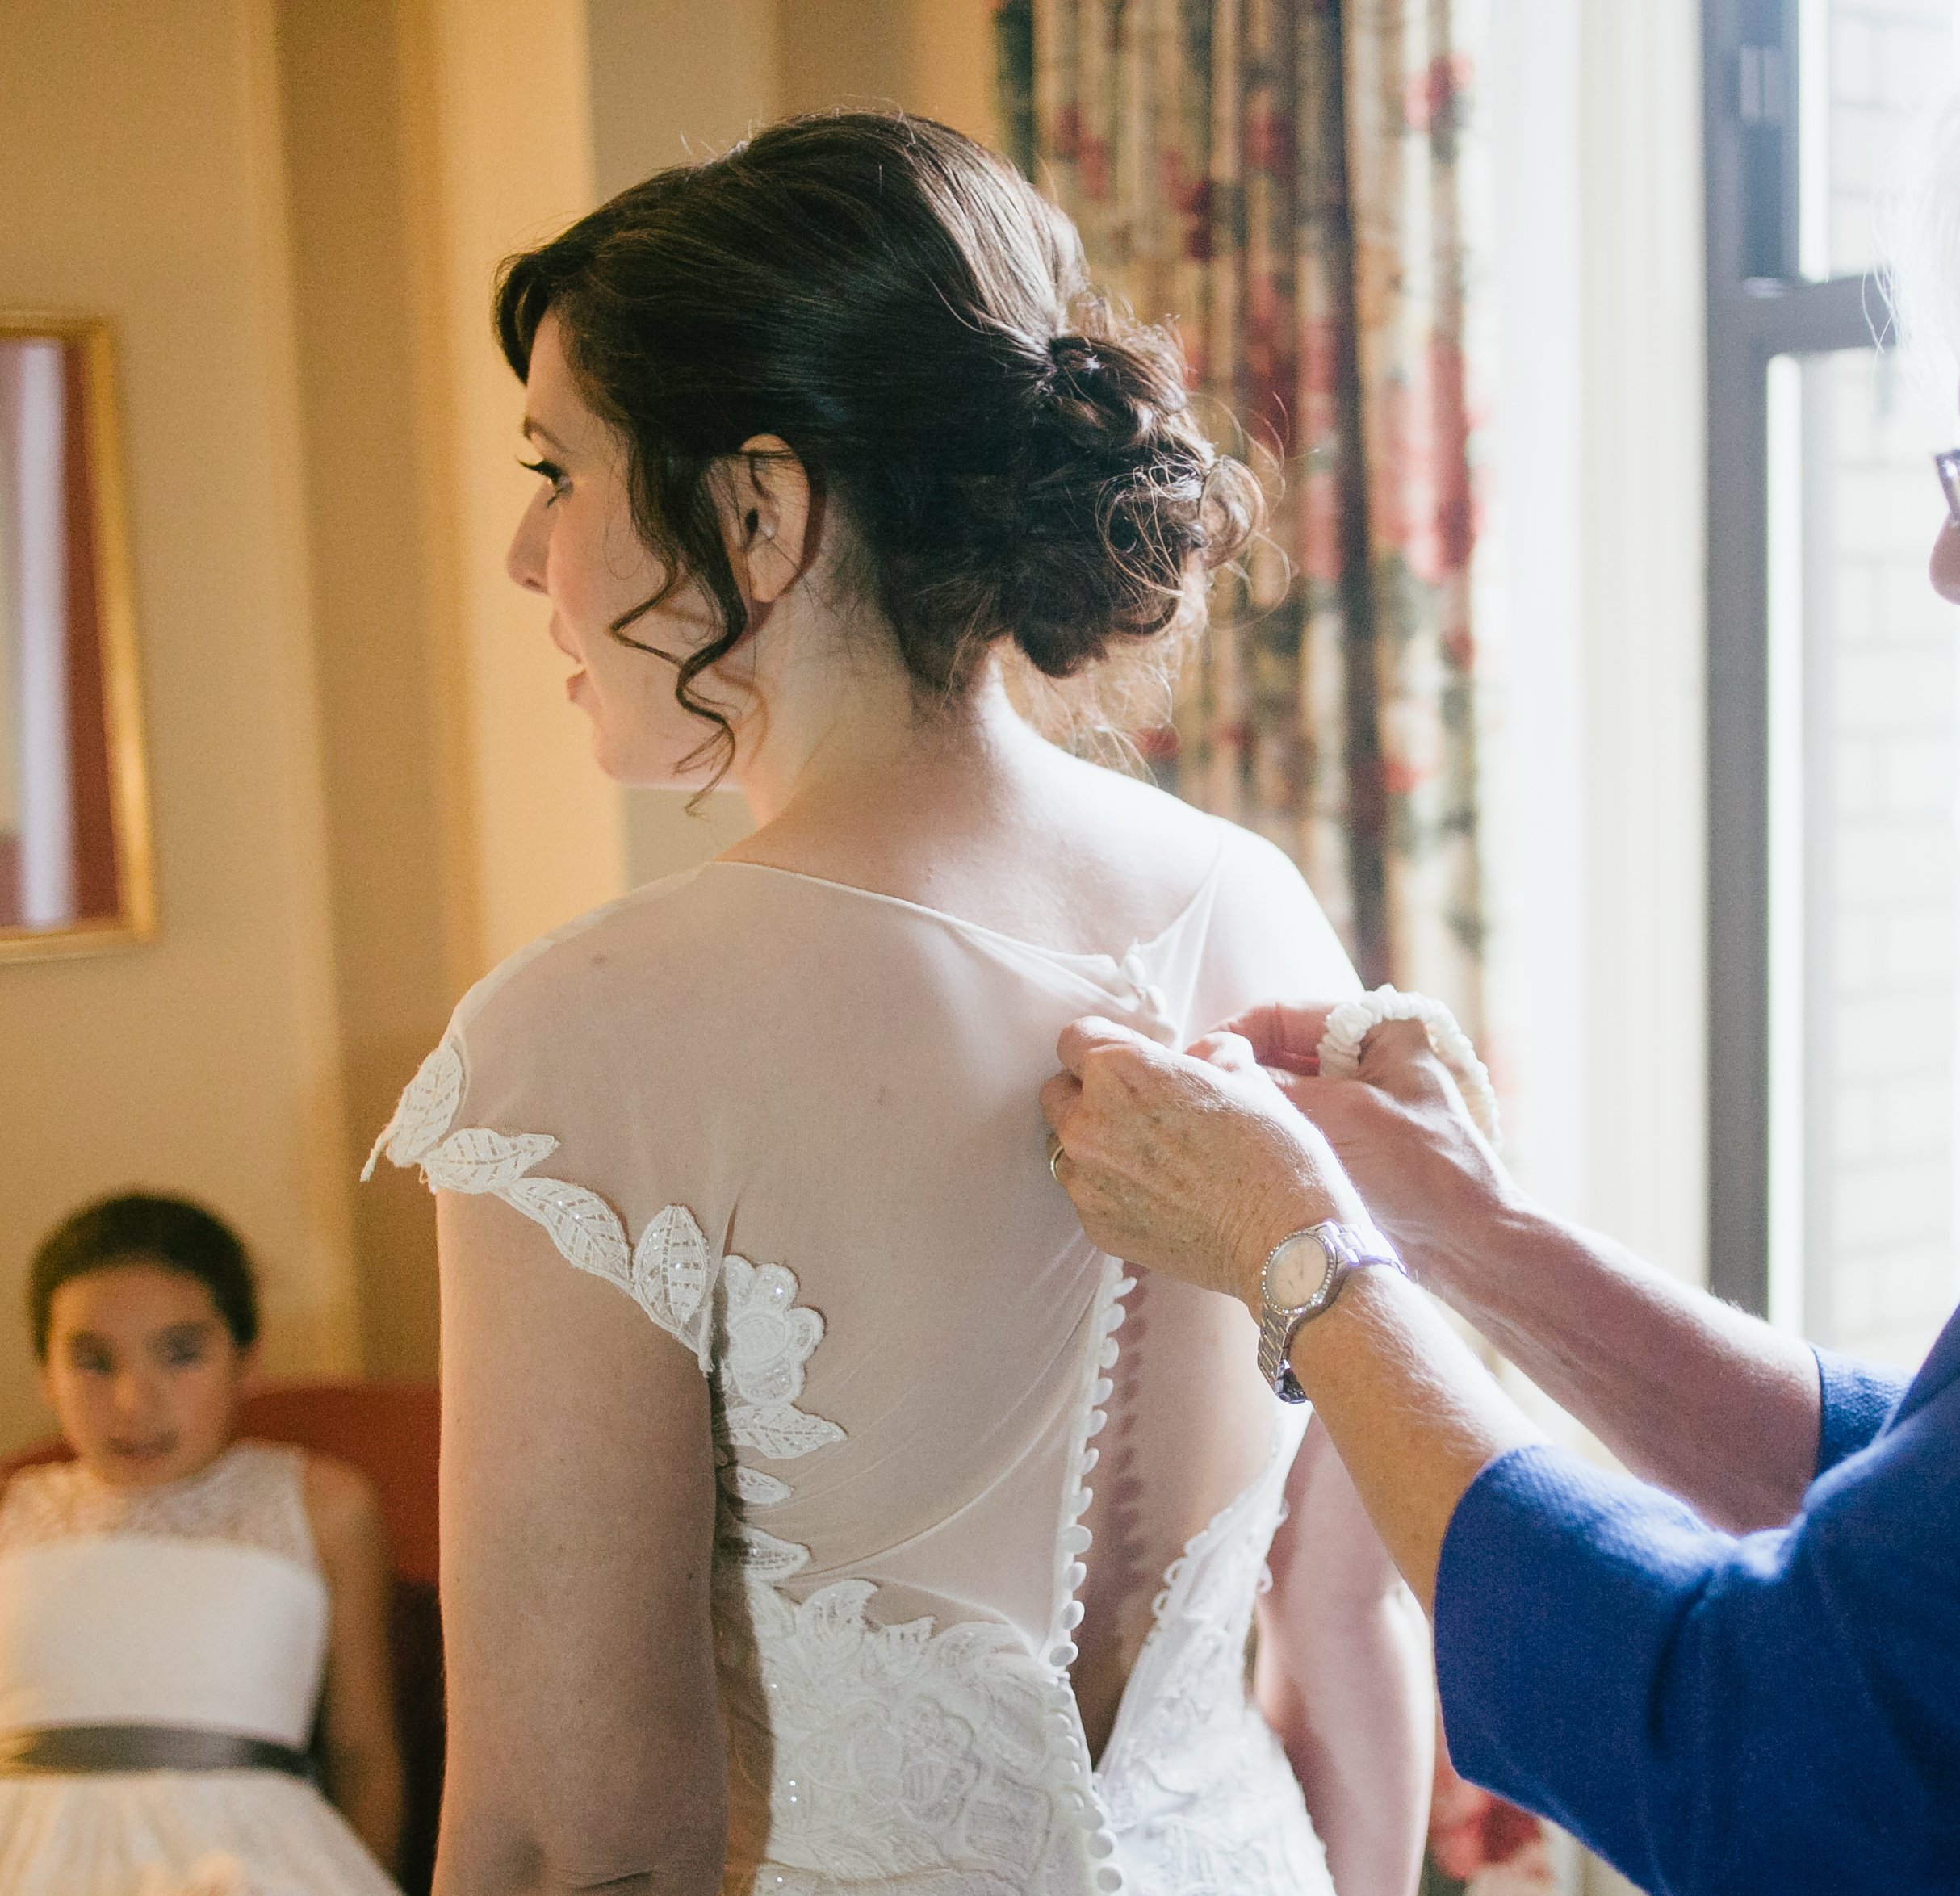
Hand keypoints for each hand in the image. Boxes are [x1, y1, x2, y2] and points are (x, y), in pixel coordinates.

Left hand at [1040, 1015, 1369, 1311]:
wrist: (1285, 1242)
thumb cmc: (1272, 1153)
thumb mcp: (1247, 1076)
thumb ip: (1207, 1053)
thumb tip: (1199, 1055)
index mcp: (1119, 1072)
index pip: (1074, 1039)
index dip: (1103, 1043)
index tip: (1125, 1056)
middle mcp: (1088, 1123)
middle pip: (1058, 1092)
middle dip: (1088, 1092)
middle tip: (1135, 1106)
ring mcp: (1086, 1180)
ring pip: (1066, 1146)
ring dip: (1094, 1142)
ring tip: (1145, 1155)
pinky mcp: (1095, 1226)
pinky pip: (1086, 1193)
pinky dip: (1108, 1188)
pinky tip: (1154, 1193)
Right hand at [1215, 1003, 1524, 1284]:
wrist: (1473, 1250)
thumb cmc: (1422, 1175)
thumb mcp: (1338, 1118)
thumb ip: (1270, 1088)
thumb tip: (1207, 1066)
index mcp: (1379, 1028)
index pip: (1280, 1015)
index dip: (1230, 1039)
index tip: (1192, 1069)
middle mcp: (1368, 1056)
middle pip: (1277, 1054)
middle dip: (1237, 1077)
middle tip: (1192, 1104)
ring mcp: (1359, 1100)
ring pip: (1282, 1093)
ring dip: (1251, 1111)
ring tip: (1211, 1132)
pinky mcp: (1352, 1141)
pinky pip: (1296, 1126)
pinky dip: (1269, 1137)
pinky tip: (1241, 1156)